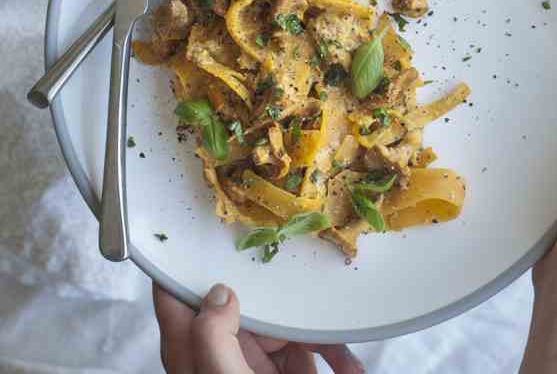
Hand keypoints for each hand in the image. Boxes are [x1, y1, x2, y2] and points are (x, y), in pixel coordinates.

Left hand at [153, 282, 364, 373]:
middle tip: (293, 263)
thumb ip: (213, 339)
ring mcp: (256, 366)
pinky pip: (311, 354)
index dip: (176, 261)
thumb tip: (220, 292)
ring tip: (339, 336)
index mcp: (196, 355)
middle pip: (241, 302)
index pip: (175, 299)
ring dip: (316, 330)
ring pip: (283, 324)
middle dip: (273, 288)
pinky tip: (352, 372)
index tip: (190, 225)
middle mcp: (223, 355)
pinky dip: (335, 360)